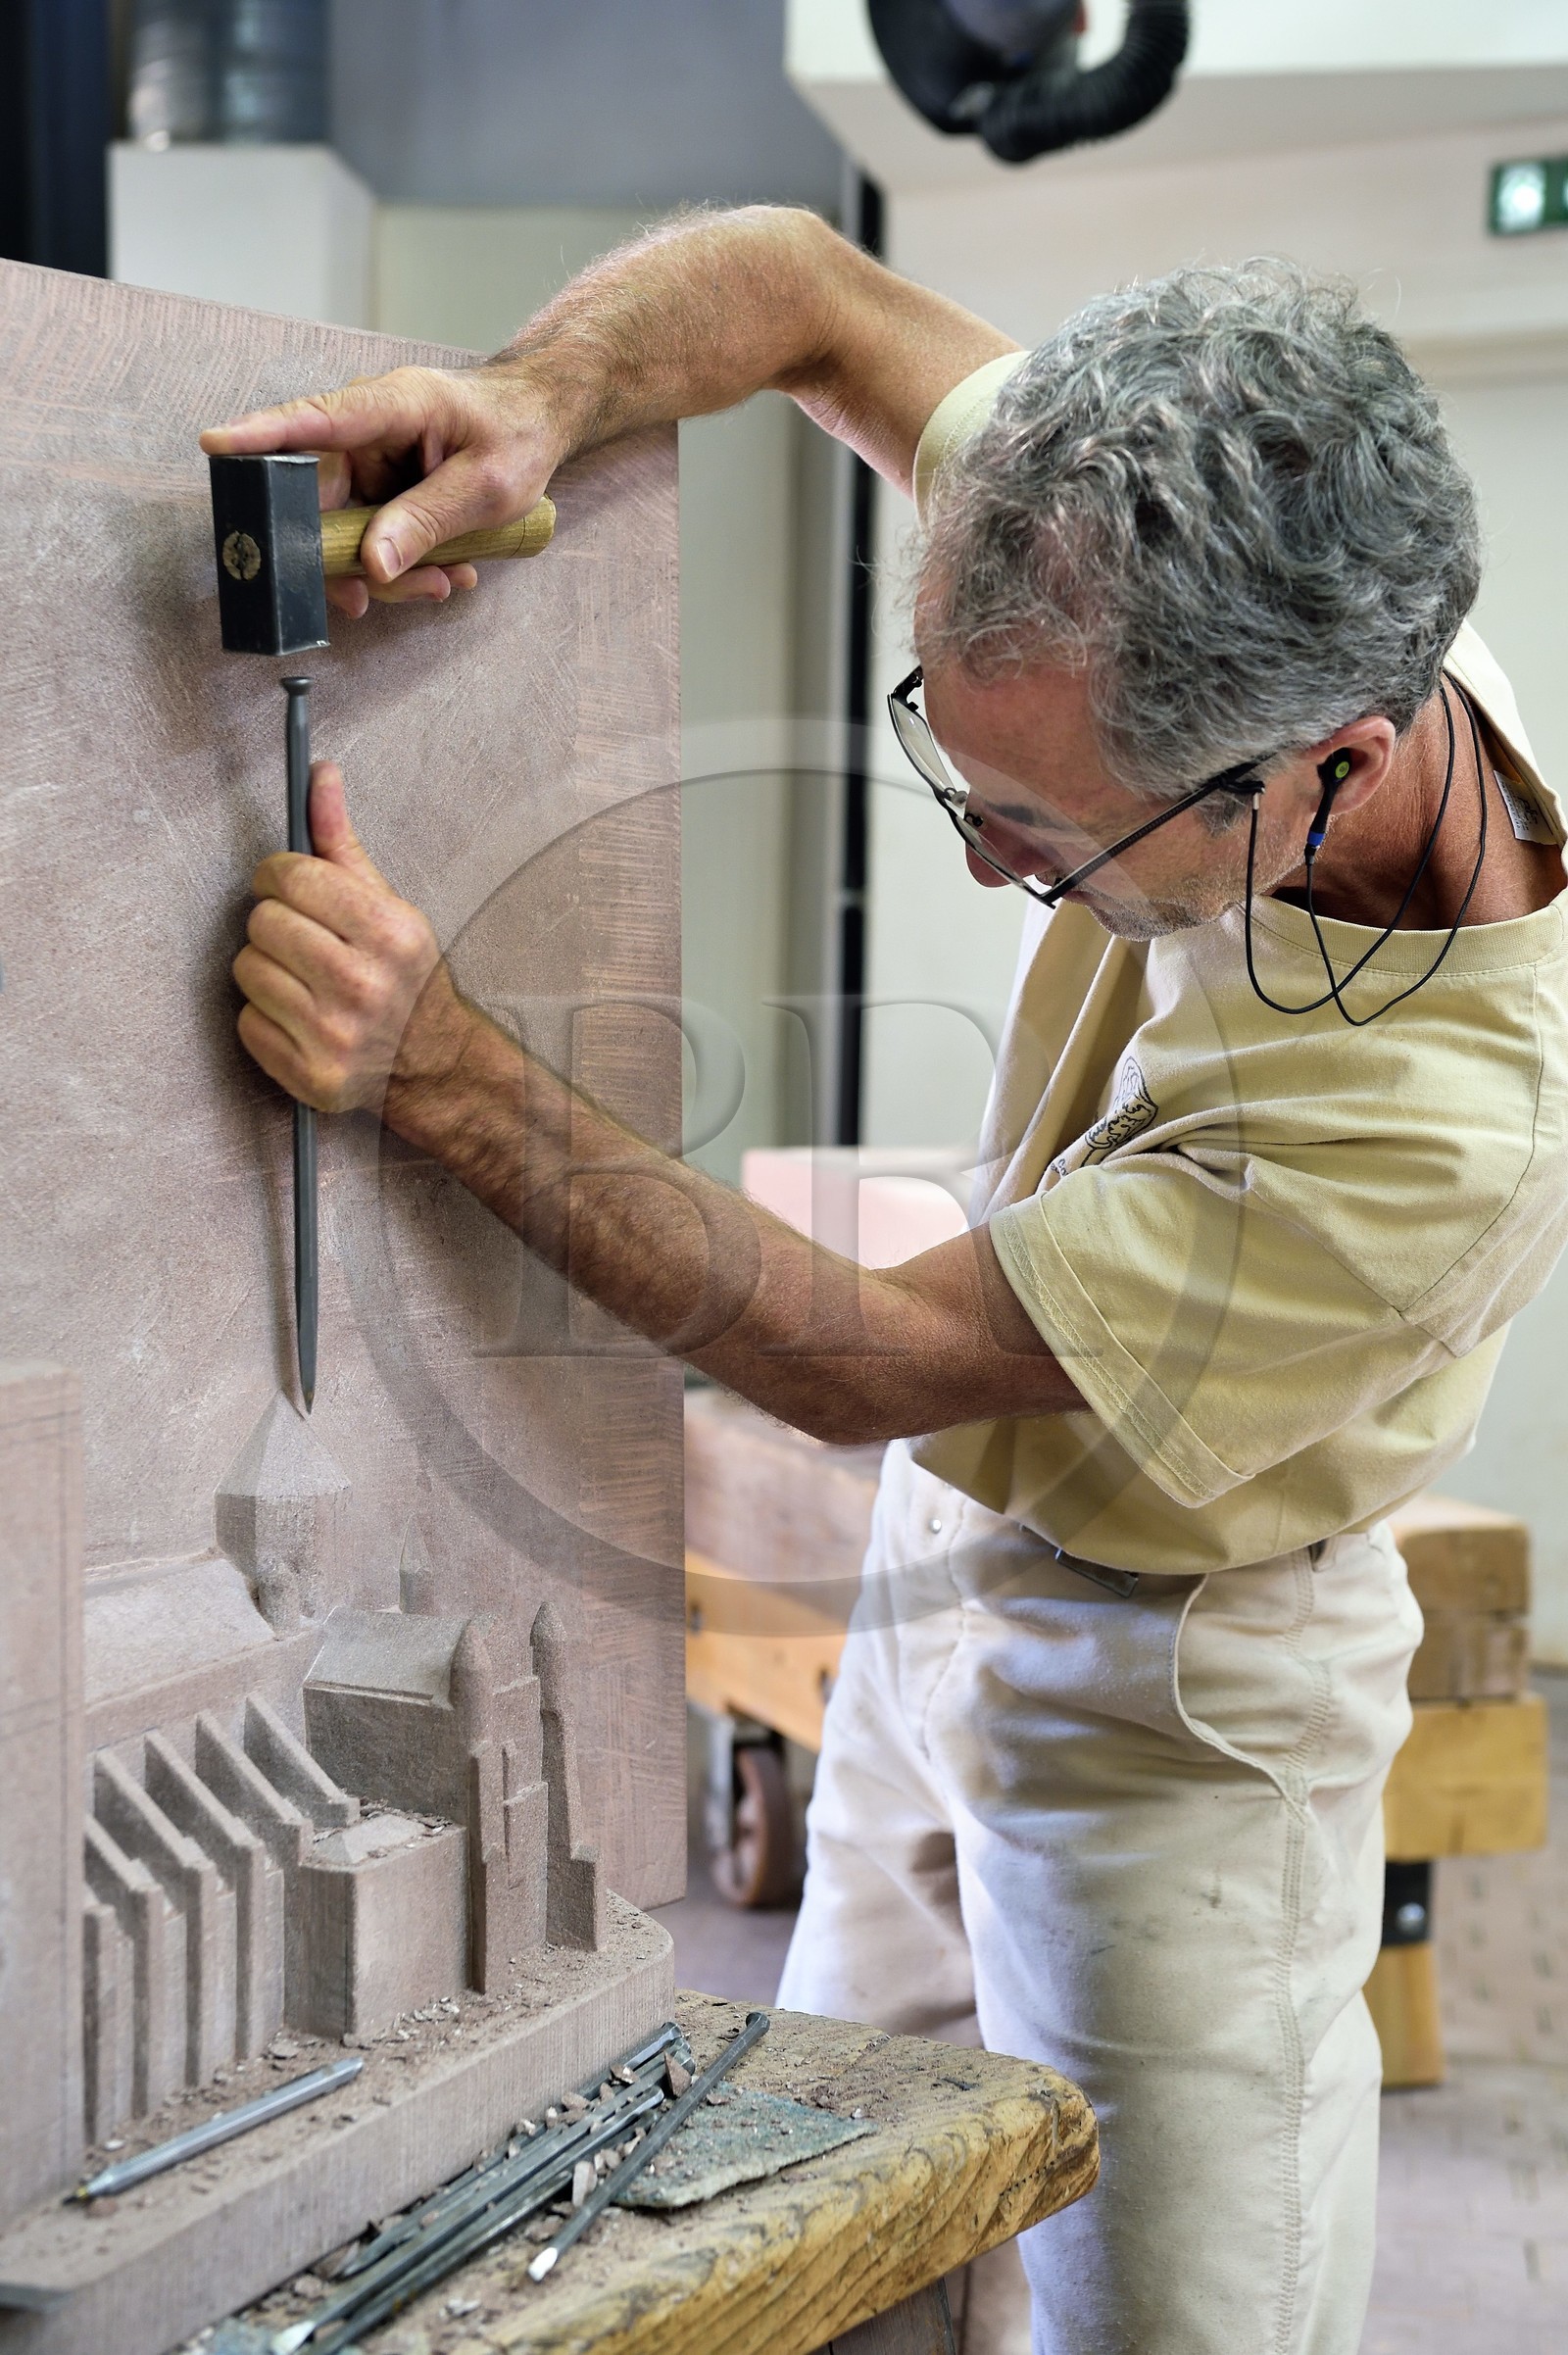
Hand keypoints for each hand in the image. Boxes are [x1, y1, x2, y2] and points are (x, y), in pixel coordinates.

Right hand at [200, 360, 563, 617]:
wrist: (539, 422)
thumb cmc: (517, 433)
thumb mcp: (486, 486)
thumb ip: (427, 522)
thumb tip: (372, 564)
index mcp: (392, 405)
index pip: (314, 420)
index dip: (261, 436)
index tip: (216, 445)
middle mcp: (368, 433)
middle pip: (318, 501)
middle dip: (343, 560)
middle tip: (366, 601)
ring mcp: (371, 465)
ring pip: (346, 534)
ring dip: (387, 574)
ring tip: (441, 583)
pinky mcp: (380, 492)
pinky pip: (372, 541)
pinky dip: (404, 568)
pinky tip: (446, 573)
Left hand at [233, 761, 469, 1111]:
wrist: (431, 1060)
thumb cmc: (403, 975)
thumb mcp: (388, 903)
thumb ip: (341, 842)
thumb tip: (320, 774)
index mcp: (389, 933)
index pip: (294, 878)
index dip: (276, 875)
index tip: (283, 885)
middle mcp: (364, 985)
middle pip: (263, 923)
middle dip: (274, 923)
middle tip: (301, 939)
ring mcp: (335, 1035)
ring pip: (247, 970)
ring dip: (265, 969)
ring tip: (300, 979)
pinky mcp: (310, 1074)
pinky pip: (246, 1021)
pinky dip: (263, 1016)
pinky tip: (297, 1015)